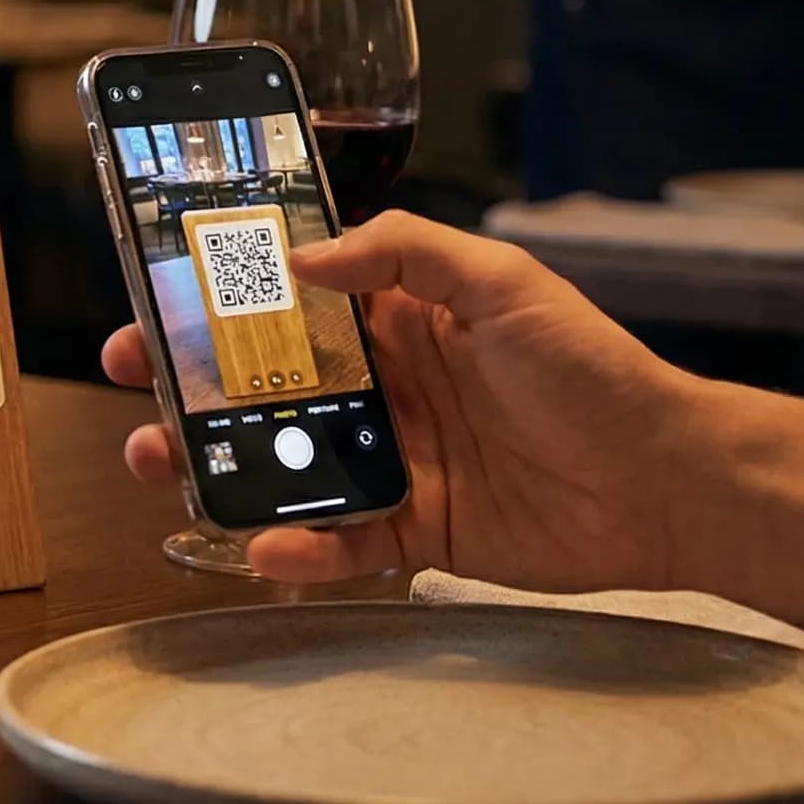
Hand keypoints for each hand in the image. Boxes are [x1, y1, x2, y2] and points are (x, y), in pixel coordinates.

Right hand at [110, 213, 714, 587]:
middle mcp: (385, 386)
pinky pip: (337, 540)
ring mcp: (393, 459)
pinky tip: (264, 546)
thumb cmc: (592, 369)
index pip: (292, 299)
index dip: (224, 296)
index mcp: (398, 317)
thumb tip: (304, 259)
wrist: (665, 478)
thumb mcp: (501, 282)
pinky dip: (296, 548)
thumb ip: (403, 254)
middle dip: (193, 380)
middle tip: (138, 377)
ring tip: (165, 463)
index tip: (162, 291)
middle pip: (266, 382)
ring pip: (282, 462)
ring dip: (219, 463)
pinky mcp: (413, 529)